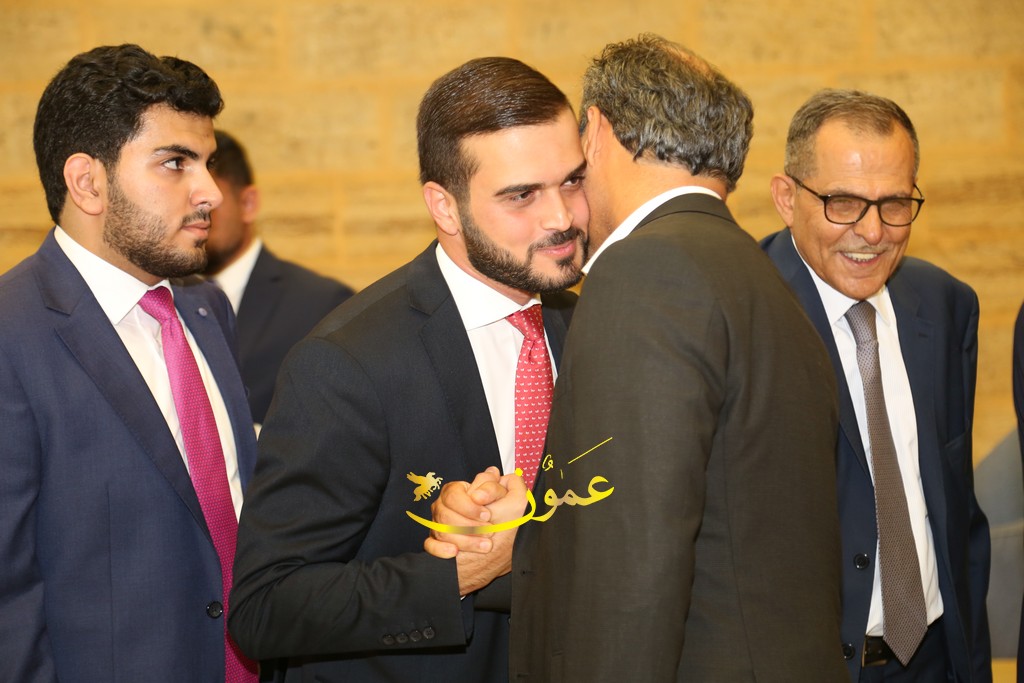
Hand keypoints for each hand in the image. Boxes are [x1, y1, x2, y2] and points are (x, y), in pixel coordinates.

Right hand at [423, 467, 528, 594]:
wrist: (495, 544)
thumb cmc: (496, 516)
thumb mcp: (500, 497)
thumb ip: (495, 485)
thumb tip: (492, 472)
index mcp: (454, 492)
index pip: (452, 495)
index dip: (470, 506)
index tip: (488, 515)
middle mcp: (443, 507)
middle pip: (445, 515)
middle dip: (469, 526)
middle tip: (490, 532)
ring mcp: (438, 525)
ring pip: (441, 531)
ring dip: (465, 540)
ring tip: (486, 546)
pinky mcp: (436, 543)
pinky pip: (430, 545)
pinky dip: (440, 549)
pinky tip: (454, 552)